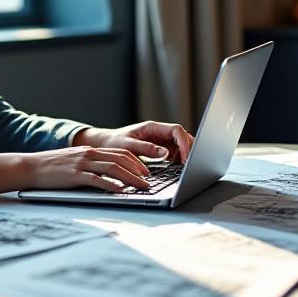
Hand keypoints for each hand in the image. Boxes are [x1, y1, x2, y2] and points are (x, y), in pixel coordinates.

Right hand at [0, 147, 151, 194]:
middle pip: (121, 160)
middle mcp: (89, 154)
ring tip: (142, 188)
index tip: (147, 171)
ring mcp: (82, 164)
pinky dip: (111, 185)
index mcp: (90, 150)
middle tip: (150, 181)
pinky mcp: (74, 176)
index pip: (119, 152)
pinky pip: (97, 180)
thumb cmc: (51, 167)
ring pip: (113, 169)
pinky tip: (120, 191)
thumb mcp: (74, 161)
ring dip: (131, 179)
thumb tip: (108, 176)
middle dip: (139, 171)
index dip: (136, 161)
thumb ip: (90, 165)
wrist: (30, 167)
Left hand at [72, 121, 194, 163]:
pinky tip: (180, 169)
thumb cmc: (114, 143)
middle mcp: (159, 132)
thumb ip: (146, 149)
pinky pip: (176, 152)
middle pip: (182, 136)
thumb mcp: (128, 146)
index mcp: (152, 127)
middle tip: (192, 164)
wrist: (105, 144)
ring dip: (186, 154)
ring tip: (187, 168)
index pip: (176, 130)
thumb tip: (166, 154)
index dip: (184, 143)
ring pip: (181, 144)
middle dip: (190, 149)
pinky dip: (180, 160)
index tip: (186, 157)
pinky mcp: (160, 149)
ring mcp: (161, 140)